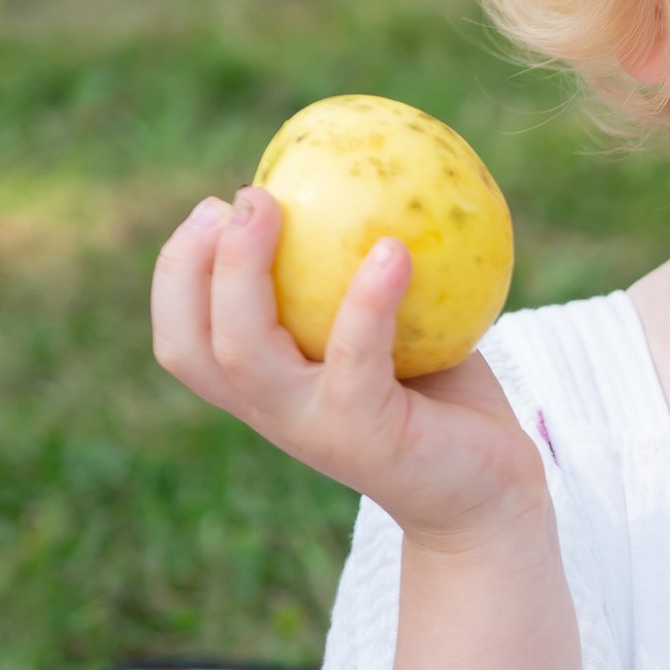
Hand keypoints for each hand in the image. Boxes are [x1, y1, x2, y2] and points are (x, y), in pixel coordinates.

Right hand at [151, 187, 544, 551]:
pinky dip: (366, 300)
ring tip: (274, 207)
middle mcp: (276, 412)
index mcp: (266, 389)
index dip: (177, 274)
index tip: (211, 208)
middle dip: (193, 265)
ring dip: (244, 272)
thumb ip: (360, 275)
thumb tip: (360, 178)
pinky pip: (354, 357)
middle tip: (240, 198)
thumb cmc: (442, 400)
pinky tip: (393, 250)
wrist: (492, 491)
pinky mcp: (368, 436)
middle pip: (193, 343)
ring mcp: (315, 428)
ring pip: (243, 352)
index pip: (184, 339)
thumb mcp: (394, 332)